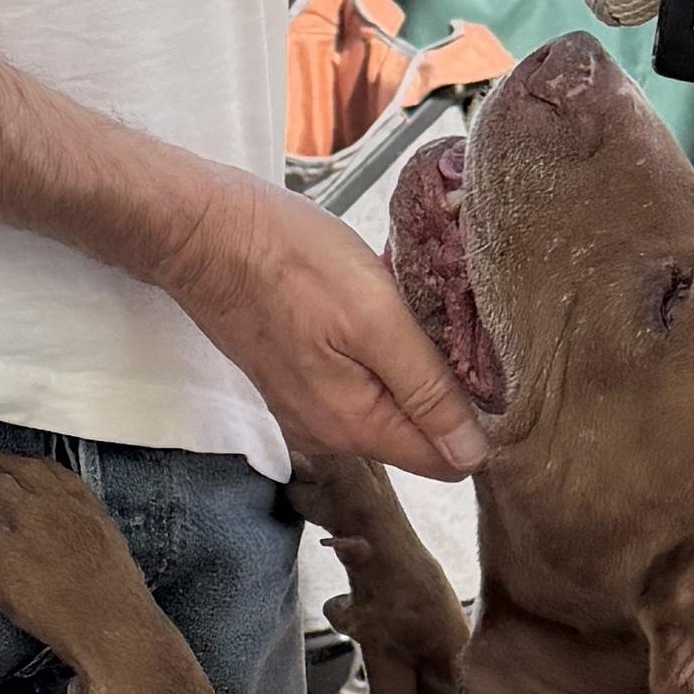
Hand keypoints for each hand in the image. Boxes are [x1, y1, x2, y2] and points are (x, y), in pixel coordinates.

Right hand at [141, 162, 489, 479]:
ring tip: (410, 307)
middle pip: (420, 433)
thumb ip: (427, 389)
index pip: (446, 460)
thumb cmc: (290, 263)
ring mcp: (311, 408)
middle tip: (447, 321)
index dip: (479, 420)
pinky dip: (382, 350)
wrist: (206, 233)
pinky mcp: (300, 379)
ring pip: (393, 403)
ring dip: (414, 364)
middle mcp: (332, 432)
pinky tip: (376, 307)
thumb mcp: (376, 317)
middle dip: (446, 386)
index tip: (487, 364)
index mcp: (357, 426)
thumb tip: (473, 456)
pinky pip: (364, 381)